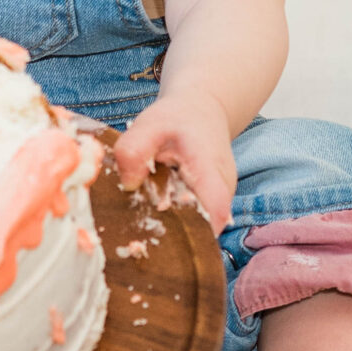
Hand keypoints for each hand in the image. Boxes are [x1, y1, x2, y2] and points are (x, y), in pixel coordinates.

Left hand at [113, 91, 236, 231]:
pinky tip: (154, 214)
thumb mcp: (149, 125)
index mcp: (209, 167)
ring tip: (145, 223)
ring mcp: (221, 198)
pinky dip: (177, 223)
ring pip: (203, 226)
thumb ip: (133, 150)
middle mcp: (222, 188)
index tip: (167, 237)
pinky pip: (198, 221)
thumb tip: (128, 185)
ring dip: (176, 230)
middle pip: (207, 226)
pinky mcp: (213, 203)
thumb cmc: (176, 118)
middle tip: (141, 239)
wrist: (201, 111)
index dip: (197, 231)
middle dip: (177, 237)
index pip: (215, 208)